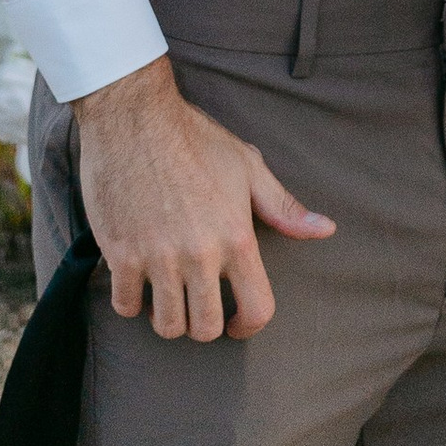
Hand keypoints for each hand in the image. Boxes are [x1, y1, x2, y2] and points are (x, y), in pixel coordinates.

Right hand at [74, 56, 334, 340]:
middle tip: (196, 305)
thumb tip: (326, 229)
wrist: (134, 116)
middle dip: (204, 325)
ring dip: (168, 317)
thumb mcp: (247, 167)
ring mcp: (157, 256)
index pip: (257, 308)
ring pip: (167, 325)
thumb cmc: (195, 139)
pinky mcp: (120, 253)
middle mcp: (199, 253)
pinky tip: (136, 280)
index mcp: (236, 236)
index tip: (236, 324)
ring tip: (167, 293)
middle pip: (205, 328)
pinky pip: (125, 305)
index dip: (249, 326)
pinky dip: (130, 301)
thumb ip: (284, 207)